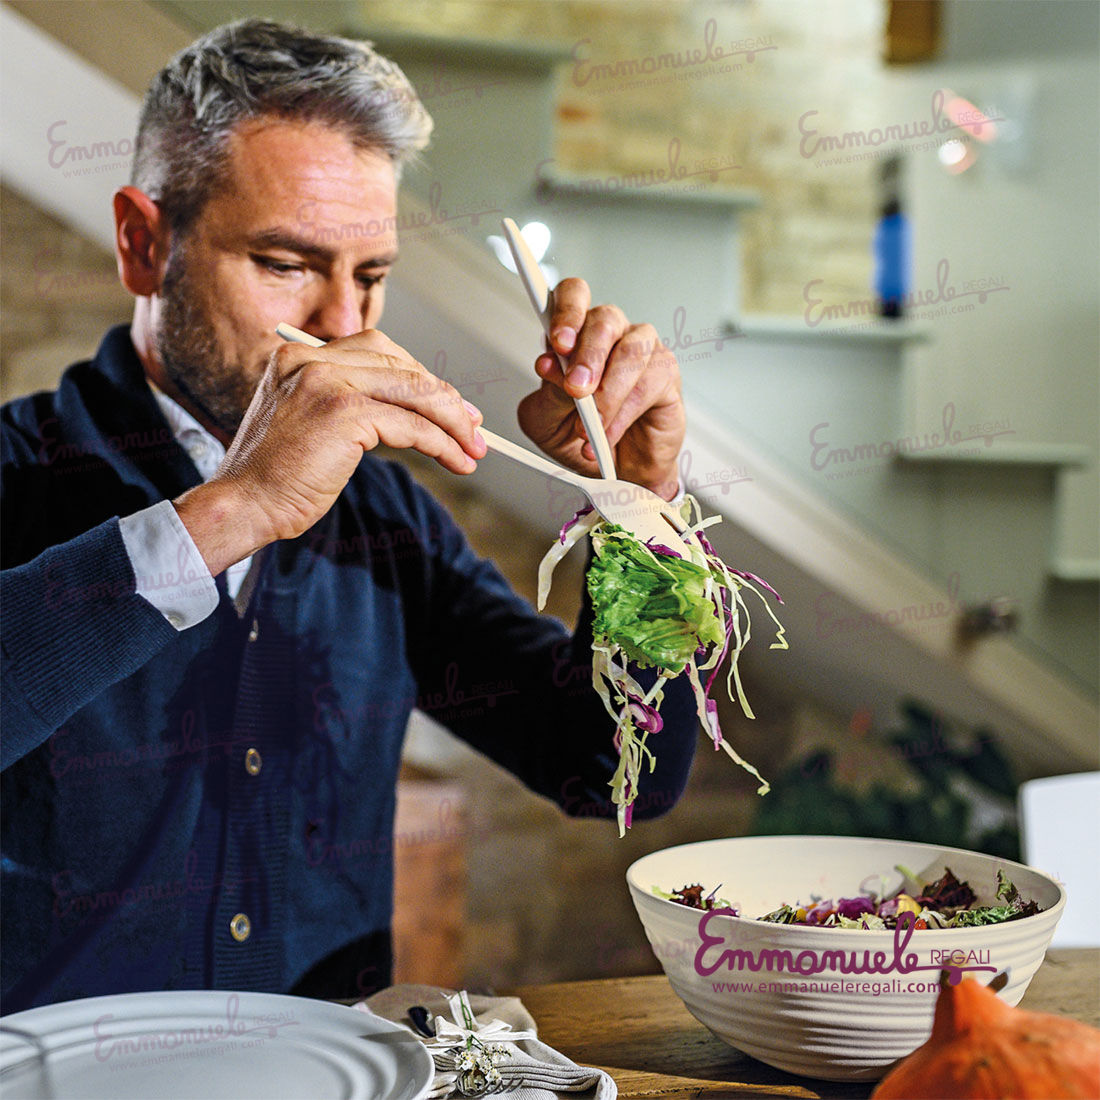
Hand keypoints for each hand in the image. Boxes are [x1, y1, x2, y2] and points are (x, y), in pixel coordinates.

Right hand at [173, 330, 485, 574]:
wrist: (243, 505)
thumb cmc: (276, 477)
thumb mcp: (308, 424)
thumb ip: (346, 404)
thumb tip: (412, 409)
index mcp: (299, 356)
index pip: (379, 350)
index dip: (421, 377)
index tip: (451, 406)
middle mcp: (312, 360)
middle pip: (402, 365)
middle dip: (444, 398)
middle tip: (472, 428)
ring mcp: (326, 382)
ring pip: (413, 391)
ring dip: (452, 422)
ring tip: (473, 450)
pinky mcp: (342, 413)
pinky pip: (410, 423)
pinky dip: (440, 442)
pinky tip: (454, 460)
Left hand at [516, 278, 684, 498]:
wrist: (616, 472)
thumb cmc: (581, 438)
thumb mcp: (547, 423)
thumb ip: (547, 394)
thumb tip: (551, 366)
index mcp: (575, 335)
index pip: (573, 296)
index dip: (567, 311)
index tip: (558, 342)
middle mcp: (610, 336)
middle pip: (605, 319)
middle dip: (587, 356)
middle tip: (576, 389)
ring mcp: (641, 351)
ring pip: (630, 351)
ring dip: (607, 391)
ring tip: (589, 425)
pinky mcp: (666, 374)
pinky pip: (648, 384)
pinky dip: (623, 414)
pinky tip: (607, 434)